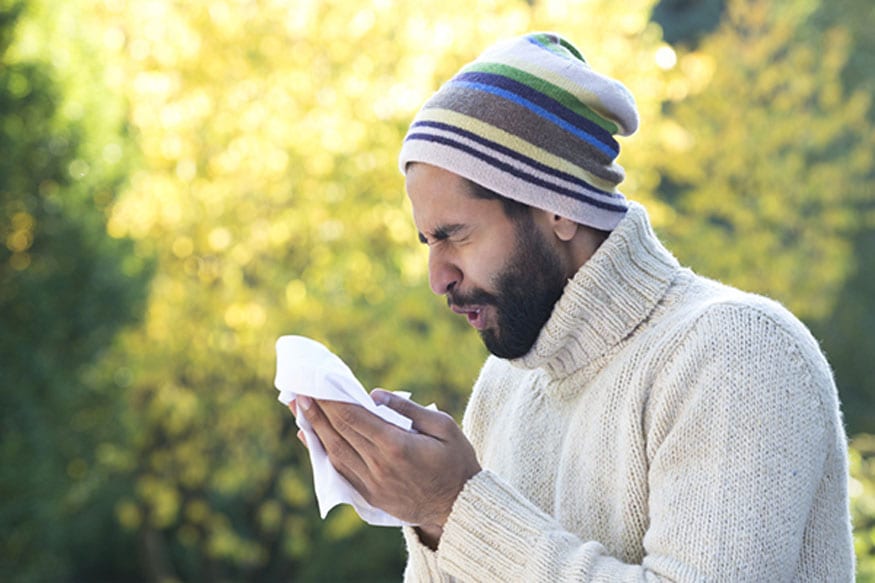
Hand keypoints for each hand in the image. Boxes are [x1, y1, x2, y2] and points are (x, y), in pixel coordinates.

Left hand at [293, 389, 480, 542]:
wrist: (461, 508)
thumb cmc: (457, 461)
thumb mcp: (444, 427)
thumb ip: (408, 409)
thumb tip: (375, 395)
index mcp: (397, 446)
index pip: (354, 418)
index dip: (331, 401)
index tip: (315, 386)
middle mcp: (379, 466)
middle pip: (339, 434)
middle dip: (317, 411)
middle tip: (298, 393)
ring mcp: (373, 484)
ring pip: (335, 453)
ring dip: (314, 430)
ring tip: (299, 411)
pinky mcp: (371, 497)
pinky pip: (340, 472)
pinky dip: (323, 454)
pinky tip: (312, 439)